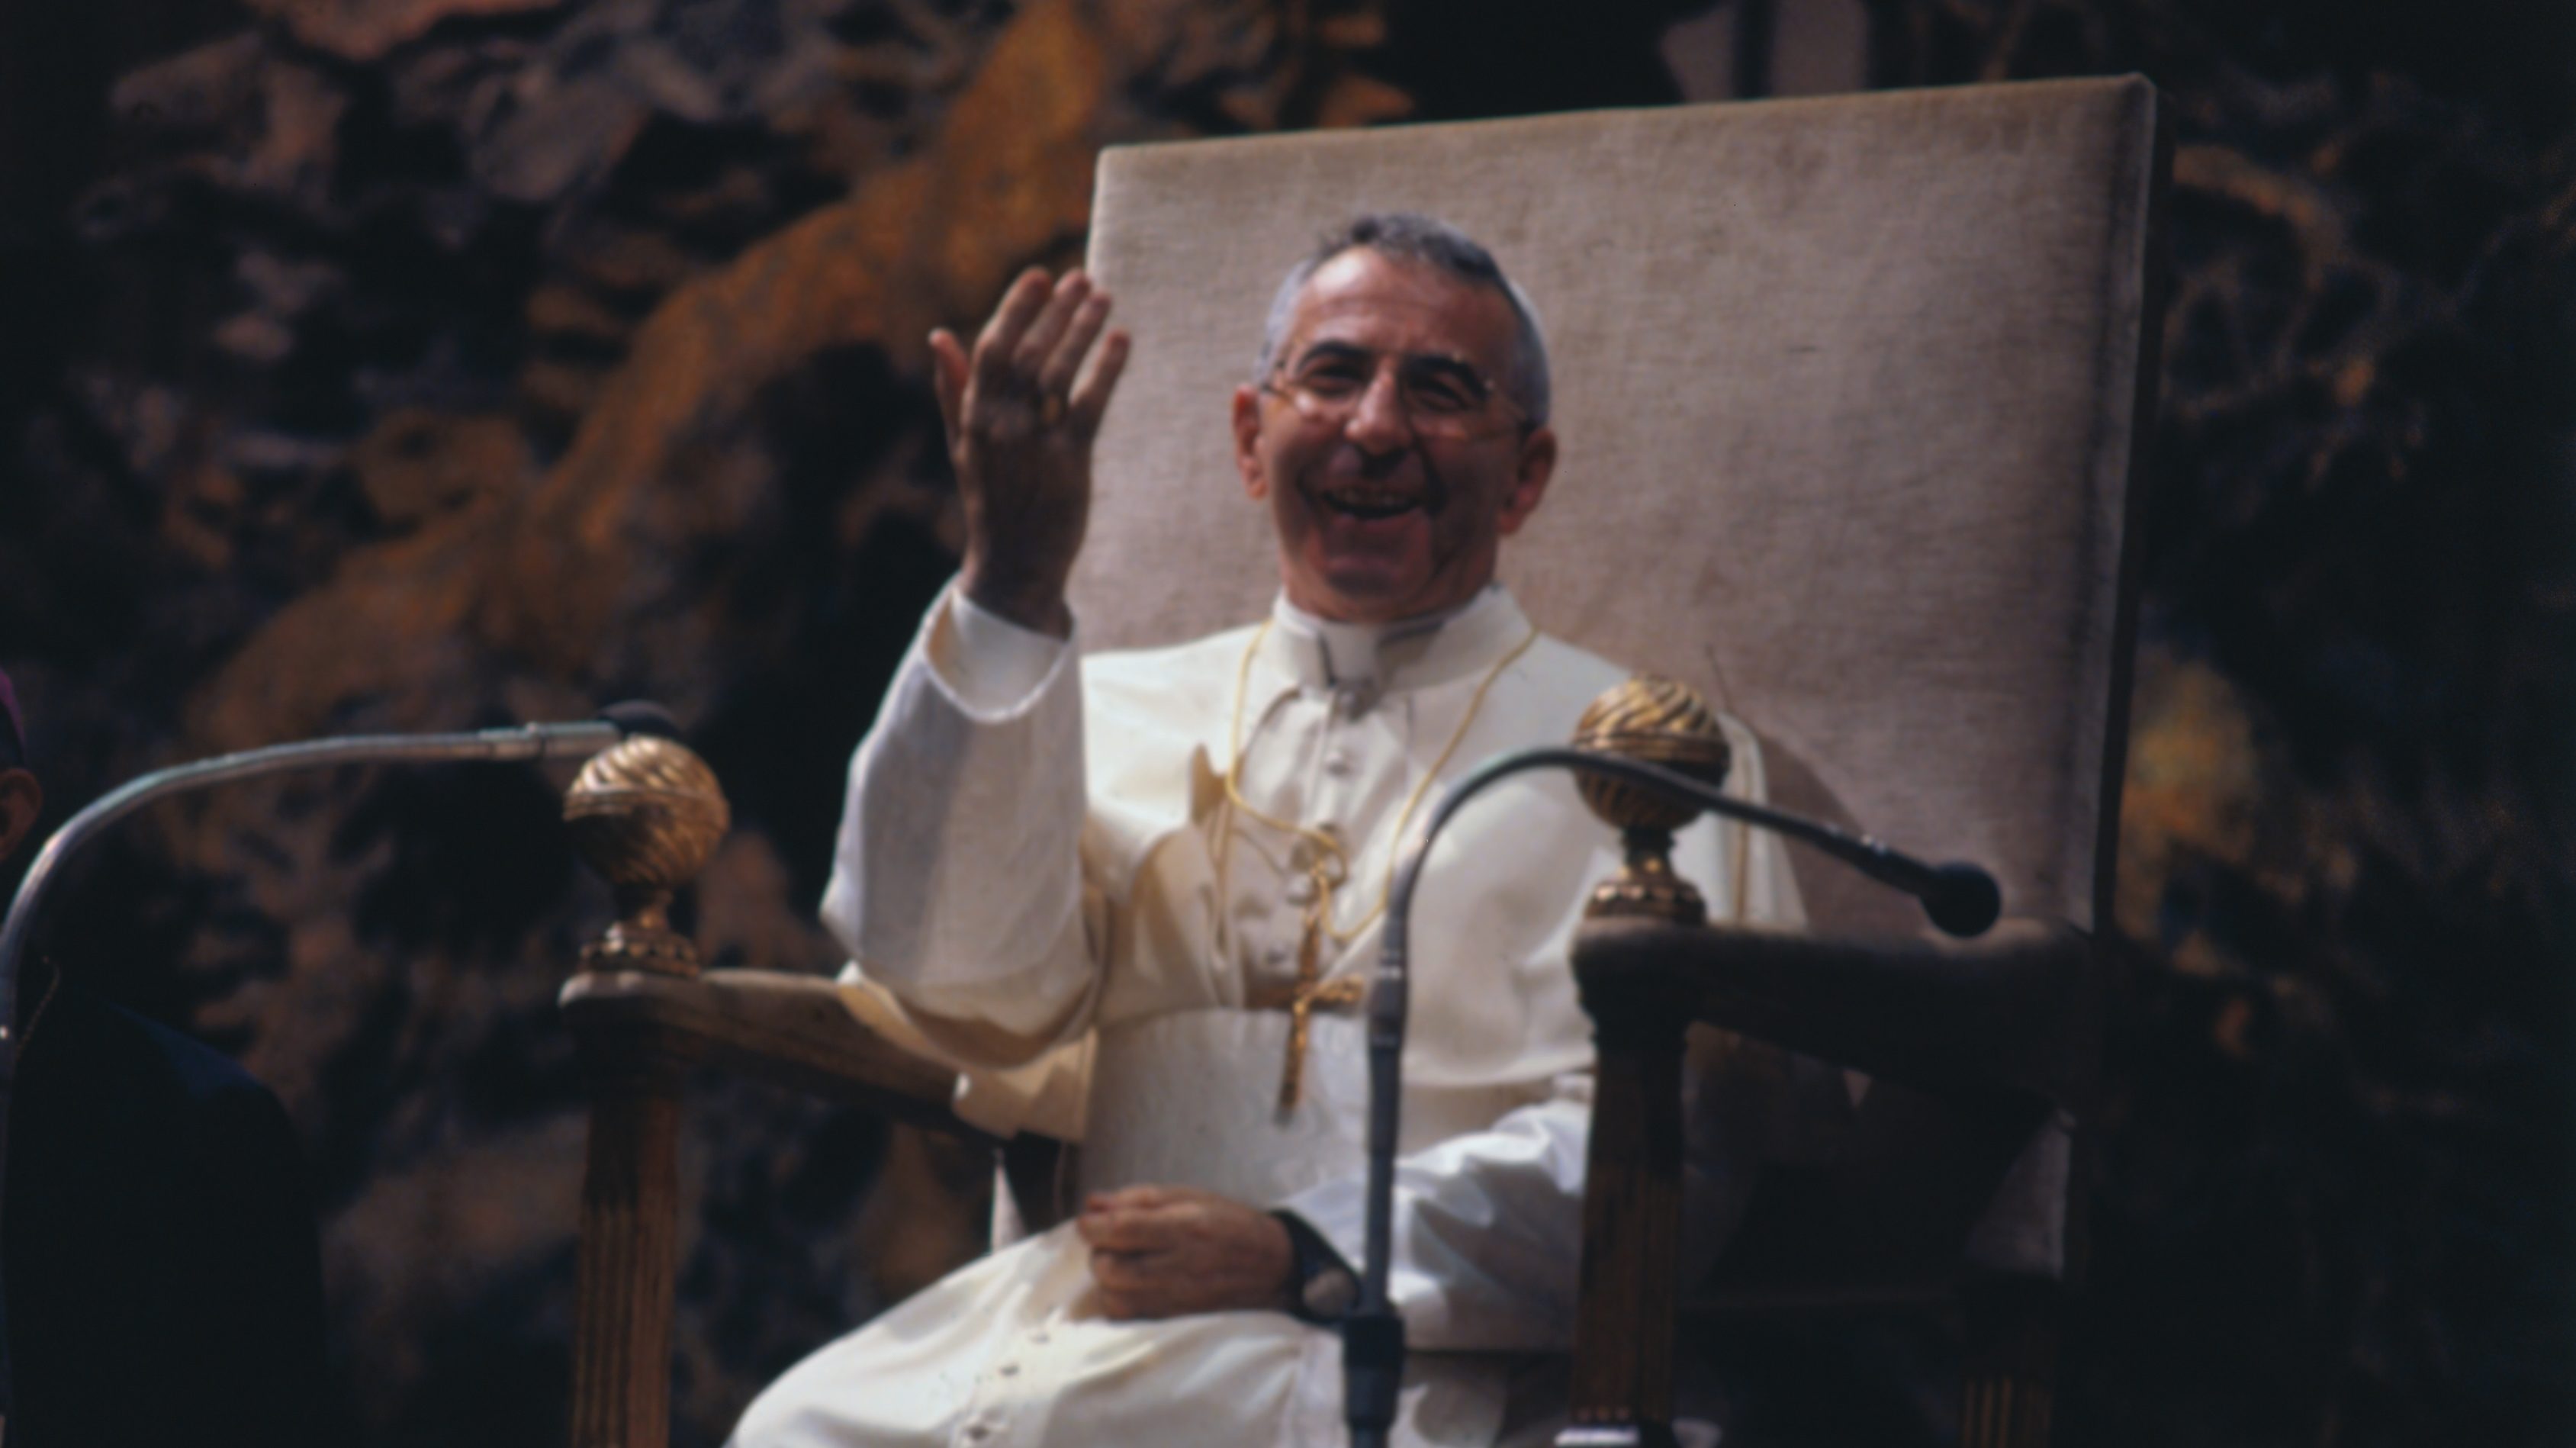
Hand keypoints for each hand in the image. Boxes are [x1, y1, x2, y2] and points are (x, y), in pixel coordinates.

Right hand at [931, 267, 1130, 637]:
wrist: (1014, 564)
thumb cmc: (991, 499)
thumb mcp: (963, 444)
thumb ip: (953, 389)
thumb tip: (939, 336)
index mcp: (973, 416)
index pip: (992, 347)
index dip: (1016, 308)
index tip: (1040, 277)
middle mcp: (1001, 425)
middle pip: (1029, 352)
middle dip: (1056, 311)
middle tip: (1081, 278)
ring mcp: (1035, 442)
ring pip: (1059, 372)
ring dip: (1083, 330)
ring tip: (1103, 297)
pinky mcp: (1070, 461)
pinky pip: (1090, 404)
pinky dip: (1107, 369)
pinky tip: (1122, 339)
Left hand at [1074, 1184, 1294, 1319]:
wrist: (1272, 1267)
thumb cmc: (1228, 1224)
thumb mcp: (1189, 1196)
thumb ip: (1138, 1199)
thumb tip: (1092, 1204)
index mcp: (1183, 1228)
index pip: (1120, 1229)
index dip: (1092, 1225)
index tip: (1089, 1222)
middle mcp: (1179, 1267)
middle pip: (1110, 1268)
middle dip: (1099, 1253)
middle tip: (1111, 1243)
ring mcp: (1177, 1299)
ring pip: (1114, 1298)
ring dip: (1107, 1279)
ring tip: (1123, 1265)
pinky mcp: (1175, 1320)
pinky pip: (1128, 1317)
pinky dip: (1119, 1300)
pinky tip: (1132, 1286)